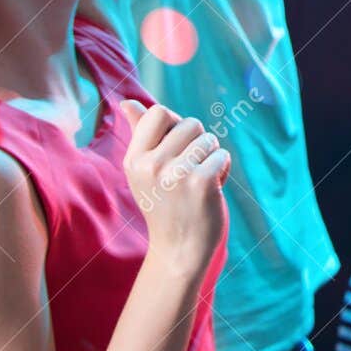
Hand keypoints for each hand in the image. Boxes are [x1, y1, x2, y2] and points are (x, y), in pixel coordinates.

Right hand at [119, 100, 229, 267]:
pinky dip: (223, 168)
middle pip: (190, 123)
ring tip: (199, 180)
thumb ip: (140, 133)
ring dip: (211, 157)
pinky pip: (222, 155)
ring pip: (209, 138)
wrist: (179, 249)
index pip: (158, 112)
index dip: (175, 124)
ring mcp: (175, 174)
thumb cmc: (165, 204)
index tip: (176, 149)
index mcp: (134, 159)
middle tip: (189, 171)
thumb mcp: (144, 170)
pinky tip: (213, 188)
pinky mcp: (200, 182)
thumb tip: (127, 101)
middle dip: (198, 142)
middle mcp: (150, 165)